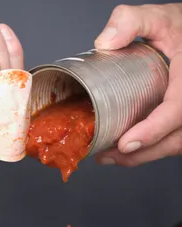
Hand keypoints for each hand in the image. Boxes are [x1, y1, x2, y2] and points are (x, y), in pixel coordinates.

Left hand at [94, 3, 181, 166]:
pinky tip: (128, 151)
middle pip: (173, 140)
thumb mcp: (162, 18)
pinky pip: (174, 143)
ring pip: (174, 146)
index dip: (152, 131)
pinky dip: (152, 150)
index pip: (177, 111)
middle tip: (106, 156)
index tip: (126, 144)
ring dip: (142, 157)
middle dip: (138, 155)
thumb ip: (132, 21)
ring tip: (110, 156)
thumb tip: (104, 43)